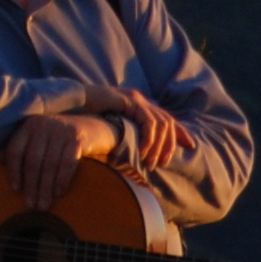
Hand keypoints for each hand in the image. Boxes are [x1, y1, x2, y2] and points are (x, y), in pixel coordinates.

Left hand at [3, 110, 127, 207]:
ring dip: (46, 188)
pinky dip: (62, 180)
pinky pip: (68, 162)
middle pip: (33, 160)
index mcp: (29, 125)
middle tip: (31, 206)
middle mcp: (43, 124)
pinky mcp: (77, 138)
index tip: (15, 189)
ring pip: (49, 164)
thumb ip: (19, 147)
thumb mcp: (38, 139)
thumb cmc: (58, 138)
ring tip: (44, 205)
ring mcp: (61, 129)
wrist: (92, 127)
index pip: (16, 149)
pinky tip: (58, 193)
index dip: (14, 171)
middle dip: (31, 186)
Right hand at [76, 86, 194, 175]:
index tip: (190, 145)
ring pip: (161, 123)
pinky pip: (147, 121)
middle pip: (168, 121)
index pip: (167, 118)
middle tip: (164, 162)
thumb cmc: (87, 117)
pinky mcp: (128, 101)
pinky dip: (148, 138)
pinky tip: (143, 151)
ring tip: (150, 162)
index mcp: (138, 104)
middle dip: (172, 143)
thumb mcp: (111, 126)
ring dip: (159, 146)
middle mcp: (140, 99)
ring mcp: (134, 99)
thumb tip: (134, 150)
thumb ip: (124, 132)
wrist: (70, 102)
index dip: (180, 132)